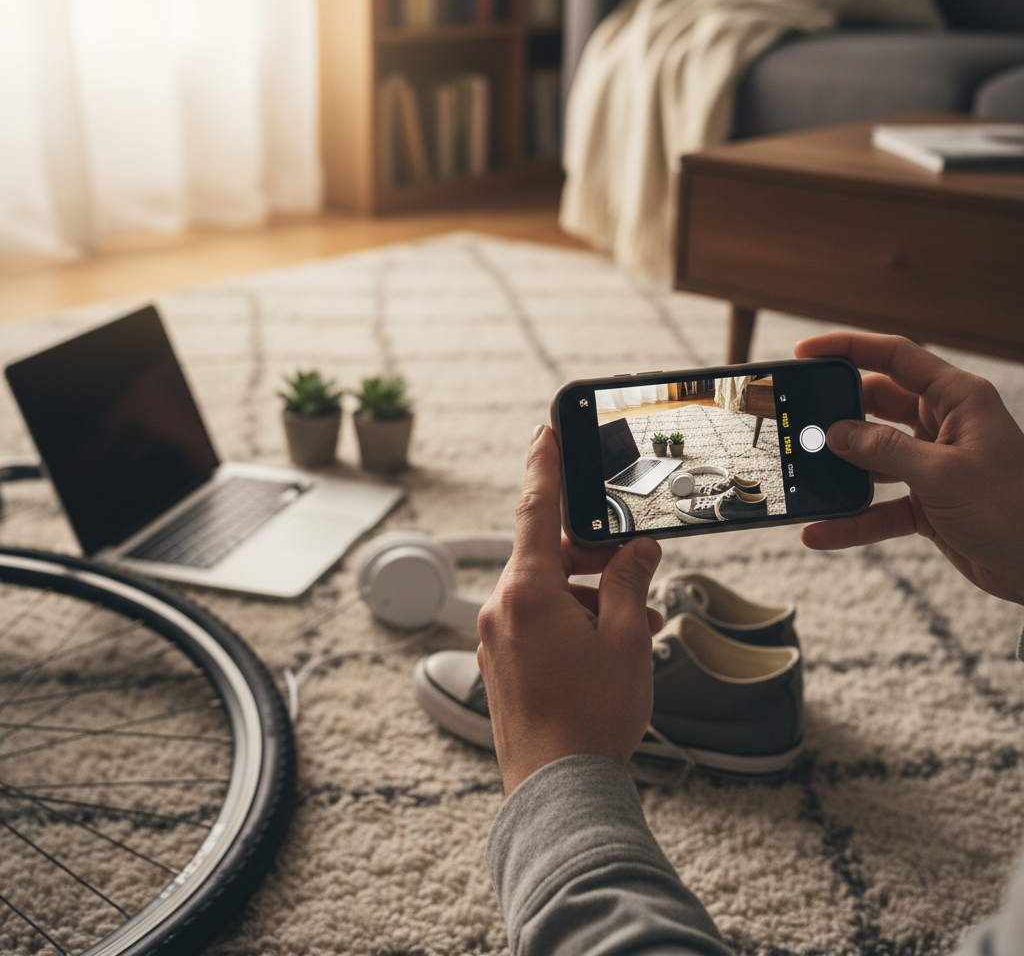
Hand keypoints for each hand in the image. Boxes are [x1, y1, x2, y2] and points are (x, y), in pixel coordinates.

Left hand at [476, 424, 663, 795]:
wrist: (558, 790)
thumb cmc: (590, 716)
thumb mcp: (625, 638)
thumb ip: (630, 581)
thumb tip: (638, 550)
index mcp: (527, 591)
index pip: (532, 507)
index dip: (544, 465)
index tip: (546, 431)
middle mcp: (502, 608)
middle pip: (549, 555)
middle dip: (596, 556)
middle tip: (636, 567)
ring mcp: (498, 638)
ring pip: (549, 592)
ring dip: (592, 596)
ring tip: (636, 624)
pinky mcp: (503, 663)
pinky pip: (539, 622)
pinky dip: (575, 620)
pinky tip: (612, 645)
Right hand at [795, 332, 1023, 604]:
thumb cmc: (1015, 510)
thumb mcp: (943, 474)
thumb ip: (884, 450)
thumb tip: (836, 433)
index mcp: (957, 399)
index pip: (894, 356)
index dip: (847, 348)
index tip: (804, 353)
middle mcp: (943, 426)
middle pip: (875, 406)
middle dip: (835, 413)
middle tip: (795, 419)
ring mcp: (933, 465)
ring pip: (872, 458)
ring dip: (839, 470)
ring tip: (800, 474)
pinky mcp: (927, 504)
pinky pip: (879, 507)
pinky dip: (851, 520)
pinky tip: (820, 531)